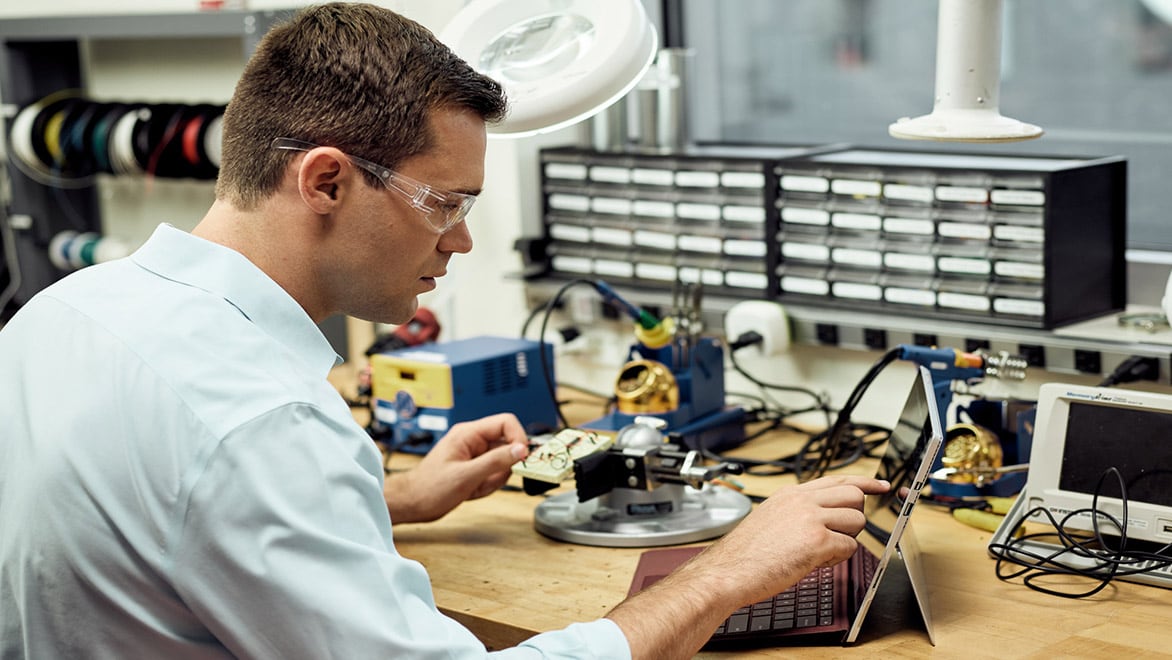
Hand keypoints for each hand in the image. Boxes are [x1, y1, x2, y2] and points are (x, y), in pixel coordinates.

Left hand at [383, 413, 528, 523]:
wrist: (413, 503)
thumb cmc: (429, 488)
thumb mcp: (466, 476)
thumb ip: (496, 461)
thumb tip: (520, 450)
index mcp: (468, 434)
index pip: (506, 423)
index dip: (518, 438)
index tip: (523, 457)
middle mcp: (473, 441)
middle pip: (507, 444)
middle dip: (504, 466)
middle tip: (490, 478)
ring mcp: (475, 454)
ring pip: (503, 462)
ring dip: (495, 478)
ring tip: (476, 486)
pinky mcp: (475, 467)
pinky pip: (494, 473)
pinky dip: (489, 485)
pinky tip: (473, 490)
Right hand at [607, 474, 888, 659]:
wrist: (728, 570)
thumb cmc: (745, 553)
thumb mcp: (771, 518)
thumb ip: (799, 512)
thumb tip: (825, 519)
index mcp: (791, 493)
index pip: (837, 479)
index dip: (864, 483)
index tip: (881, 486)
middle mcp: (802, 500)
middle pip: (853, 496)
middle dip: (854, 517)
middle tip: (839, 534)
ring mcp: (811, 518)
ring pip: (856, 521)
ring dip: (846, 539)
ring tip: (823, 552)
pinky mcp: (817, 541)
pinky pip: (849, 546)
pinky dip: (839, 557)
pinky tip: (818, 561)